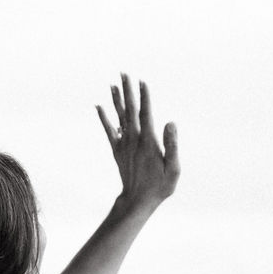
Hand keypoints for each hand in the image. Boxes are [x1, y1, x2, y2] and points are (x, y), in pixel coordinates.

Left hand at [96, 73, 179, 206]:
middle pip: (130, 110)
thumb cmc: (160, 187)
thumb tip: (170, 123)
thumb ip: (172, 145)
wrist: (137, 201)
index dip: (144, 97)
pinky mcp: (117, 150)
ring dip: (117, 100)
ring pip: (119, 117)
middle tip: (124, 73)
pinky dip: (104, 118)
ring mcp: (124, 145)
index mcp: (149, 142)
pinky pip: (109, 131)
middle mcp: (134, 140)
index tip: (142, 81)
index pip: (146, 114)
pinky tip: (99, 106)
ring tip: (114, 84)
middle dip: (128, 91)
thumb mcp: (173, 169)